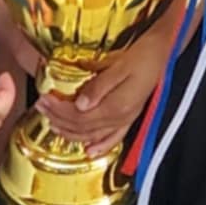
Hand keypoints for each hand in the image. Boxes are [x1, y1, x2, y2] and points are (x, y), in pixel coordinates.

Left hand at [35, 26, 175, 155]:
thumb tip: (79, 104)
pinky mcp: (129, 117)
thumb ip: (99, 86)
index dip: (58, 110)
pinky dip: (100, 146)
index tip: (43, 99)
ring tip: (53, 124)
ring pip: (93, 135)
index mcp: (116, 105)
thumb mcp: (119, 66)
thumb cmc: (143, 55)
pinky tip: (90, 151)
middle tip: (41, 107)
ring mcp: (125, 120)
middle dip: (58, 119)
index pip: (79, 116)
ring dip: (71, 132)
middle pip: (82, 127)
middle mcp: (120, 117)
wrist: (164, 53)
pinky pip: (113, 138)